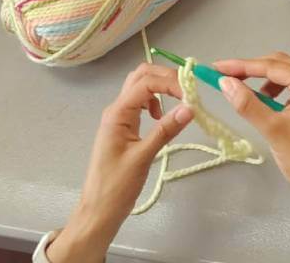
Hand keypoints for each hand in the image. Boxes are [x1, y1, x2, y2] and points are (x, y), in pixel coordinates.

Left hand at [46, 65, 192, 262]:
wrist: (98, 212)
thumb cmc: (116, 187)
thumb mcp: (143, 158)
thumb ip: (166, 130)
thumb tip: (190, 107)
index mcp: (117, 113)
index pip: (146, 82)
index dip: (170, 83)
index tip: (191, 95)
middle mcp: (117, 109)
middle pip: (141, 76)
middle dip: (165, 77)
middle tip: (187, 90)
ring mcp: (119, 117)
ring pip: (141, 87)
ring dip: (161, 86)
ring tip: (180, 100)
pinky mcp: (124, 127)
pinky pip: (140, 102)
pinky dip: (156, 100)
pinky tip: (162, 117)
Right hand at [215, 53, 289, 198]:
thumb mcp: (272, 129)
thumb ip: (247, 103)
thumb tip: (225, 83)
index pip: (272, 66)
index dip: (242, 66)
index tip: (217, 68)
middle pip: (282, 65)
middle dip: (253, 70)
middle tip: (227, 78)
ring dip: (267, 81)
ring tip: (250, 97)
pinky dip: (280, 92)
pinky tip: (270, 105)